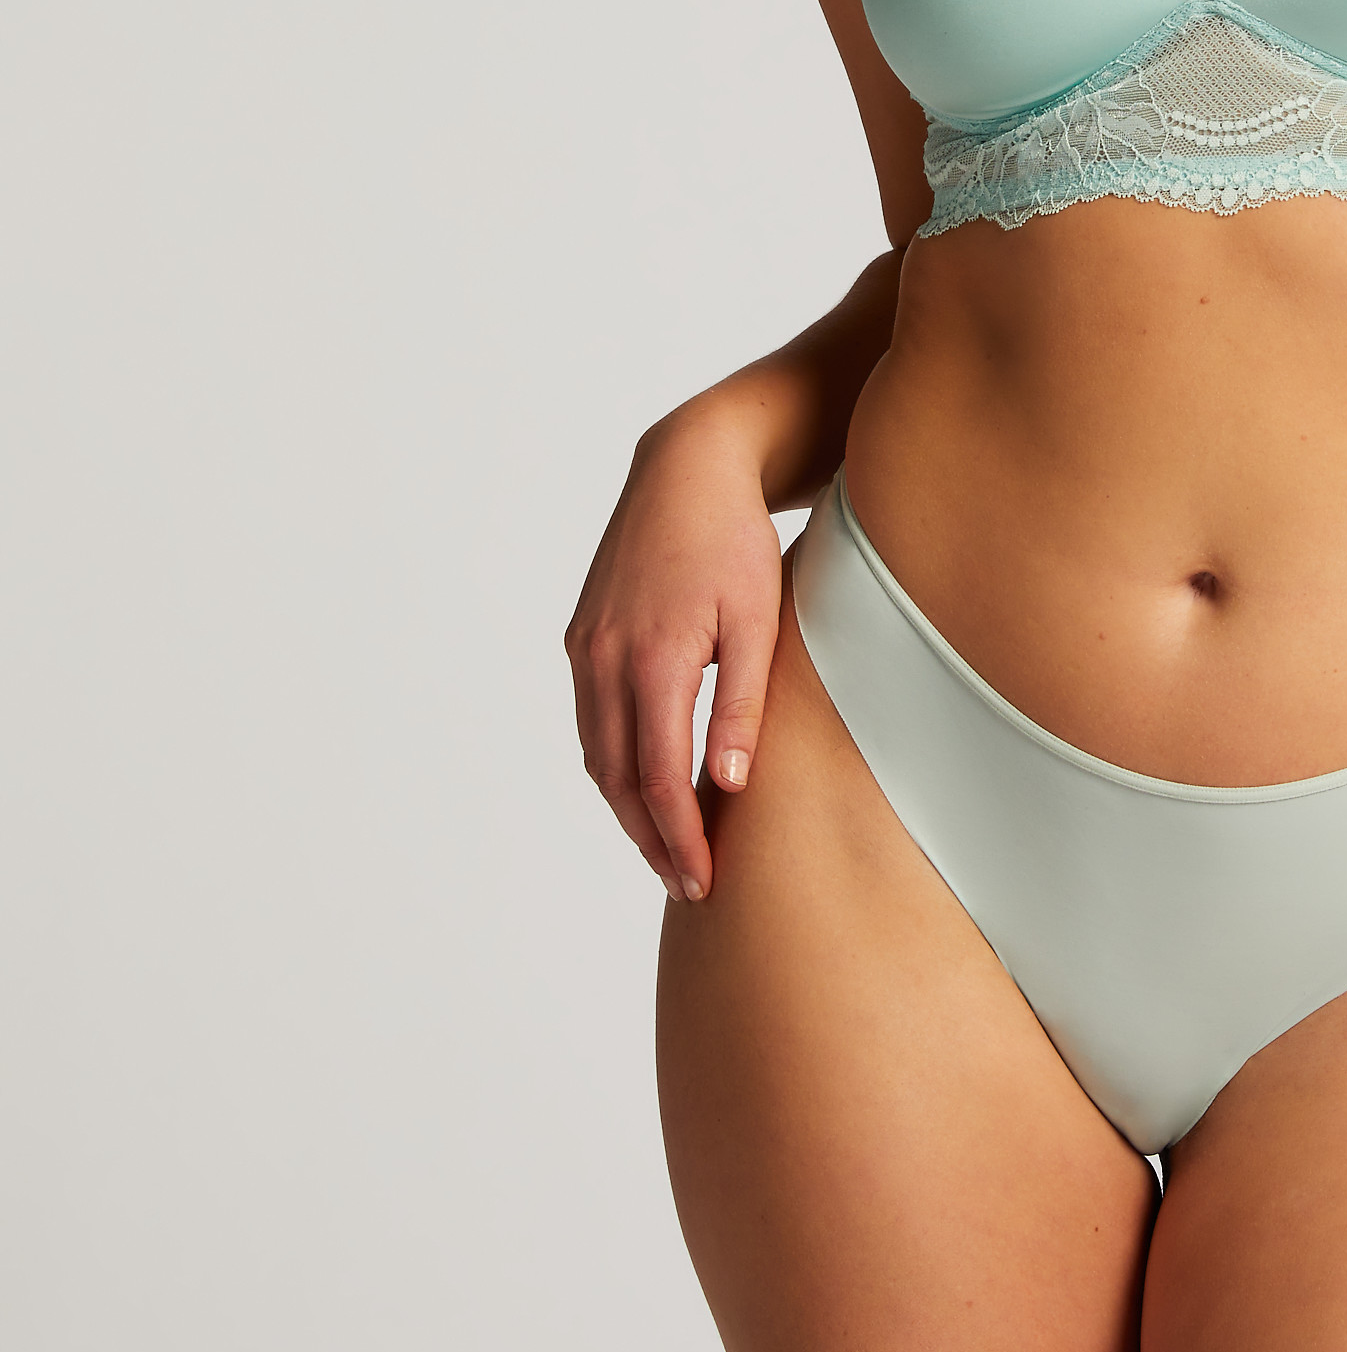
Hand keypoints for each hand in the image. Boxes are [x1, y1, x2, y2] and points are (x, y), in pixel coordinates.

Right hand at [564, 401, 788, 901]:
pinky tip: (643, 787)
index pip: (657, 775)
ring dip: (627, 809)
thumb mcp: (759, 620)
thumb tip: (727, 786)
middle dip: (650, 838)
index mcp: (653, 656)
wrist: (688, 468)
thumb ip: (743, 704)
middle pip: (617, 777)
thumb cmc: (737, 541)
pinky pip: (593, 720)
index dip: (679, 836)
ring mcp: (585, 646)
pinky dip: (615, 764)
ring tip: (668, 849)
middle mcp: (604, 657)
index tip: (703, 879)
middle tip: (687, 884)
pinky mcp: (582, 636)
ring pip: (597, 753)